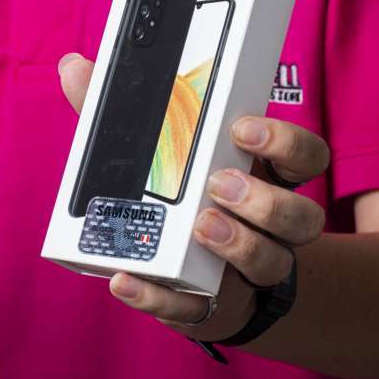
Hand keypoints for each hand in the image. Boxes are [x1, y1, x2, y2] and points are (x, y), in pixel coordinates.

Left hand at [58, 52, 329, 340]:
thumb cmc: (176, 197)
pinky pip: (195, 311)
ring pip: (273, 262)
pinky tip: (126, 279)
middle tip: (219, 183)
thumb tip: (74, 67)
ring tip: (199, 226)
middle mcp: (270, 225)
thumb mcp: (152, 151)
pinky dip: (158, 297)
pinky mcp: (210, 308)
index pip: (304, 155)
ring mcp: (248, 269)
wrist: (190, 278)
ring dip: (239, 243)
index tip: (241, 127)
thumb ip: (118, 115)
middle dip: (266, 200)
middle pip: (303, 215)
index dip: (285, 141)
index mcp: (262, 175)